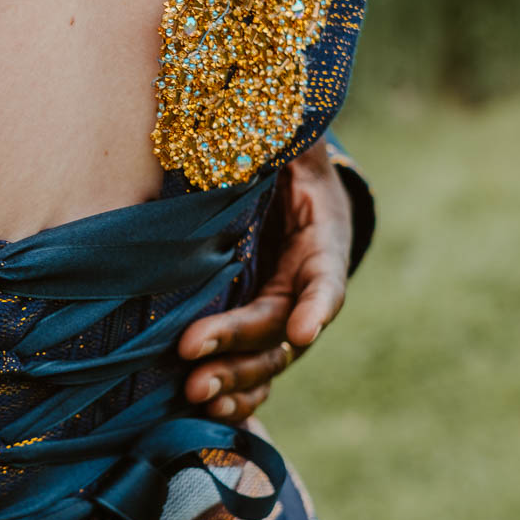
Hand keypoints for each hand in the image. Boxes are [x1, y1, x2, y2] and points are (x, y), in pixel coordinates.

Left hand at [177, 139, 353, 422]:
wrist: (290, 182)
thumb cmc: (281, 159)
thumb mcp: (283, 144)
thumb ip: (266, 138)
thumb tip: (244, 108)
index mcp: (322, 242)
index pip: (325, 280)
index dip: (317, 306)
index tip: (306, 327)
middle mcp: (309, 286)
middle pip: (281, 329)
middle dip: (239, 348)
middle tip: (194, 363)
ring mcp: (288, 314)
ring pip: (268, 360)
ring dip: (233, 381)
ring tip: (196, 394)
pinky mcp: (263, 331)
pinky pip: (255, 370)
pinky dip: (235, 393)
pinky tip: (206, 411)